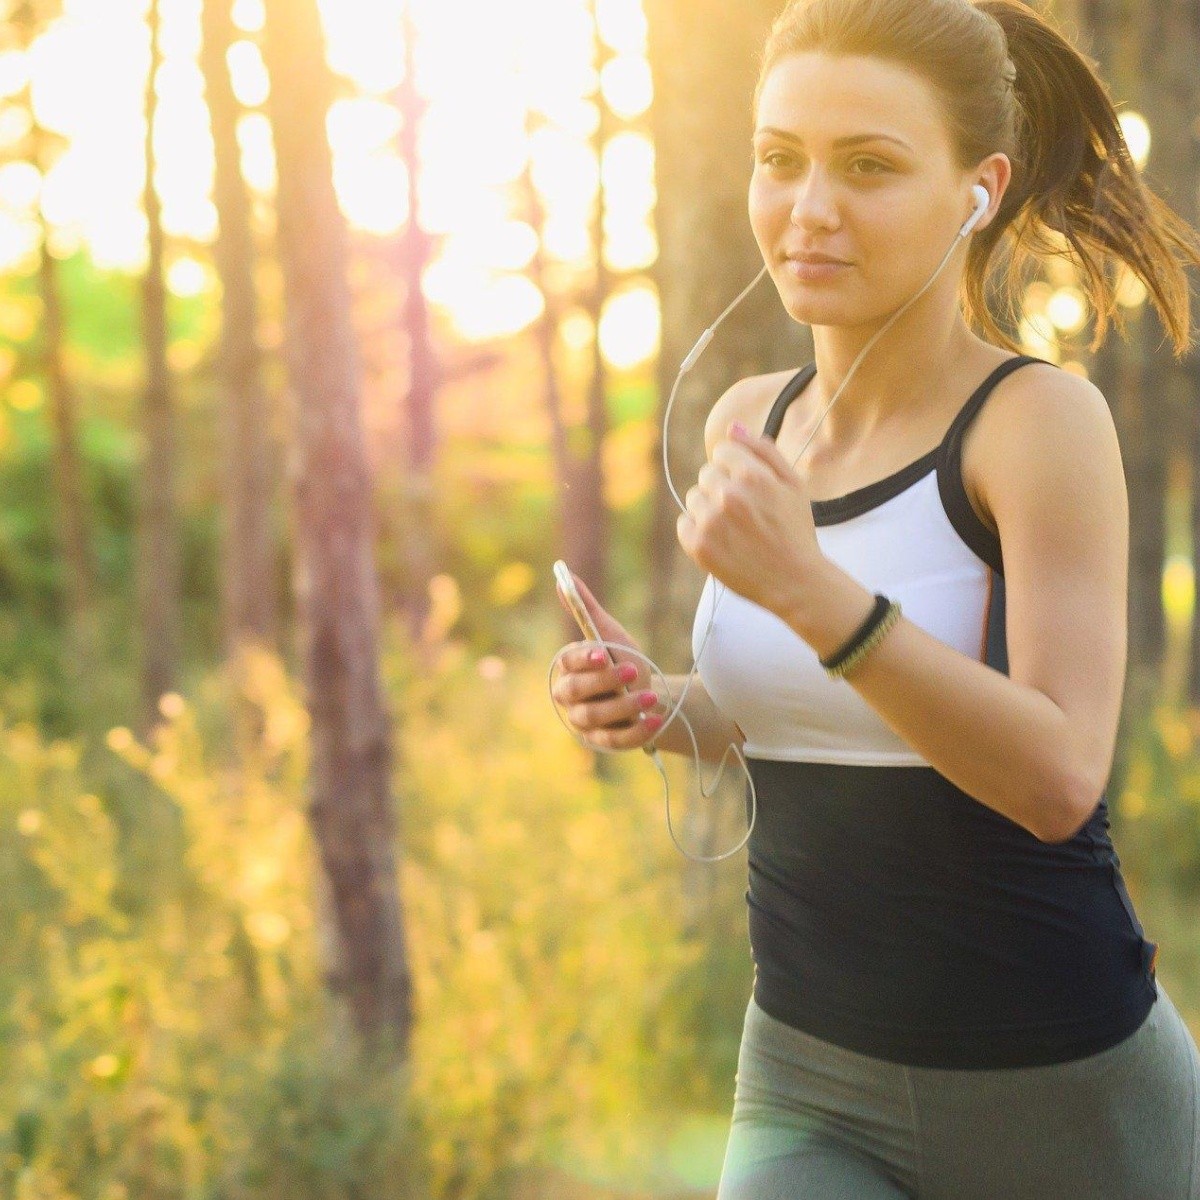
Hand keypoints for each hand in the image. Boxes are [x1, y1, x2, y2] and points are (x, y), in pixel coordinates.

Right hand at [551, 571, 666, 751]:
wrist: (649, 696)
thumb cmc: (624, 661)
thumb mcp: (610, 635)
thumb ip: (586, 610)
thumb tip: (562, 576)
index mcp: (568, 669)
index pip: (568, 664)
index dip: (583, 659)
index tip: (603, 652)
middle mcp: (570, 698)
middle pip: (576, 692)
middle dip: (604, 681)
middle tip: (633, 670)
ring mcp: (585, 723)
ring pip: (596, 717)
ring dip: (624, 706)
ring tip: (650, 696)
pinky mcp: (603, 742)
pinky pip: (615, 740)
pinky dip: (636, 731)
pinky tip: (655, 719)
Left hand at [677, 420, 824, 614]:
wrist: (795, 582)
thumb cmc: (795, 531)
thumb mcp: (793, 484)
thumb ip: (763, 451)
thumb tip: (732, 427)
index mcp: (752, 475)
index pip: (721, 452)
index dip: (736, 468)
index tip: (749, 487)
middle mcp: (728, 496)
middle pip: (706, 474)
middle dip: (722, 488)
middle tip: (745, 512)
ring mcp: (710, 522)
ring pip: (694, 498)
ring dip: (709, 508)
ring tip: (735, 528)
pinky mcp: (698, 546)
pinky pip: (684, 524)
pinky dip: (698, 531)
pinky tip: (722, 541)